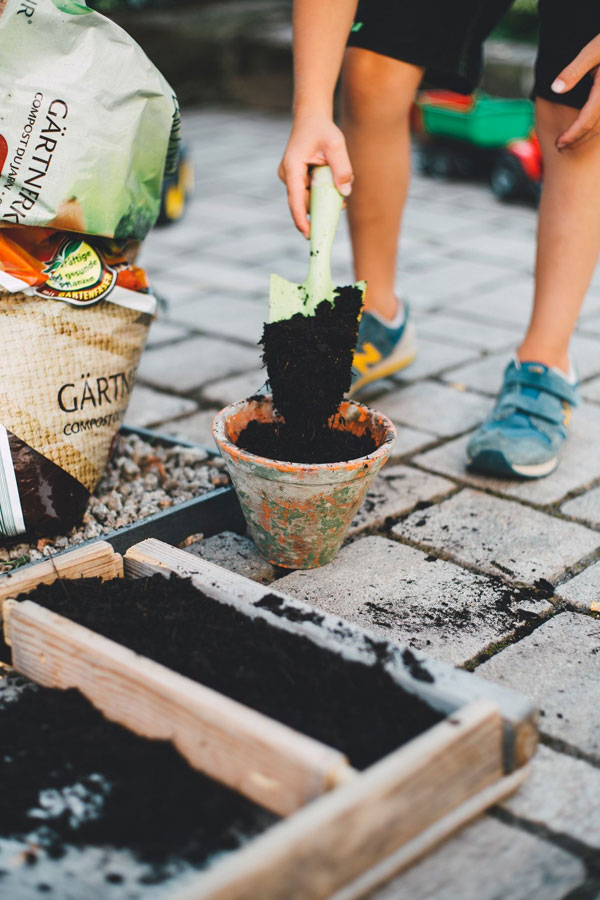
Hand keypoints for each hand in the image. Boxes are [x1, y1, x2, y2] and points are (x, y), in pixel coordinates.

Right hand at [278, 112, 352, 236]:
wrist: (311, 117)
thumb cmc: (322, 128)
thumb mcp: (336, 144)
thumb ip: (342, 168)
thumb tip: (345, 192)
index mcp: (292, 168)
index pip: (295, 200)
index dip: (301, 220)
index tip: (309, 235)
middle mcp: (287, 175)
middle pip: (303, 202)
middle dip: (320, 207)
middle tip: (340, 205)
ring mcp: (290, 178)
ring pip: (308, 198)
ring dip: (323, 197)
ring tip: (338, 189)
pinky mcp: (297, 179)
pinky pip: (309, 192)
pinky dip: (321, 191)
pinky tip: (332, 183)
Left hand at [552, 34, 599, 149]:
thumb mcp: (593, 51)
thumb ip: (574, 70)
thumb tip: (555, 89)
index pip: (586, 122)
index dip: (572, 136)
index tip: (559, 144)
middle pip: (595, 128)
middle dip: (577, 139)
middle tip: (561, 147)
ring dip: (588, 135)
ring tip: (572, 140)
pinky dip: (599, 126)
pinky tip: (590, 126)